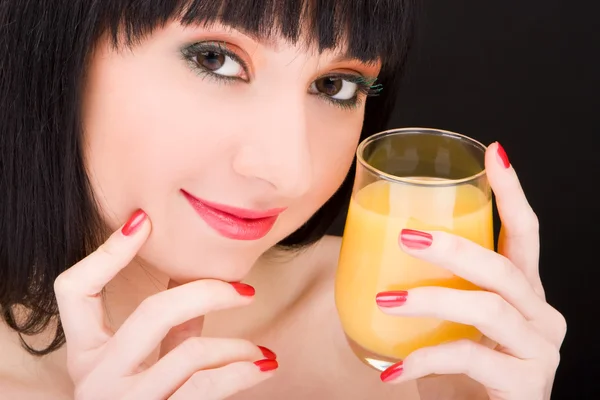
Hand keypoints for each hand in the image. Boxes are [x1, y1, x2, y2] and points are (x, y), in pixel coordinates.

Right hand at [54, 210, 277, 399]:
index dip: (106, 253)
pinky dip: (243, 374)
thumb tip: (195, 278)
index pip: (74, 290)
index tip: (143, 220)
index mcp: (85, 352)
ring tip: (261, 352)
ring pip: (190, 356)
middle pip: (153, 314)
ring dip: (237, 348)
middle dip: (209, 293)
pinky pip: (207, 389)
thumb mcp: (146, 362)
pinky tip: (265, 366)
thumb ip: (166, 326)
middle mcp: (96, 376)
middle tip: (245, 289)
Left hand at [376, 143, 565, 399]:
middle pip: (506, 267)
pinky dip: (427, 359)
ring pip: (488, 308)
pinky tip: (394, 370)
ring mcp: (538, 350)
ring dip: (432, 299)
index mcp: (522, 292)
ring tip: (386, 299)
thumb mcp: (447, 321)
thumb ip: (431, 286)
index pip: (524, 233)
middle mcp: (540, 315)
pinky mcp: (525, 384)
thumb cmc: (459, 369)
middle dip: (455, 247)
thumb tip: (373, 246)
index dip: (511, 192)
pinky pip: (472, 358)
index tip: (493, 152)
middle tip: (407, 236)